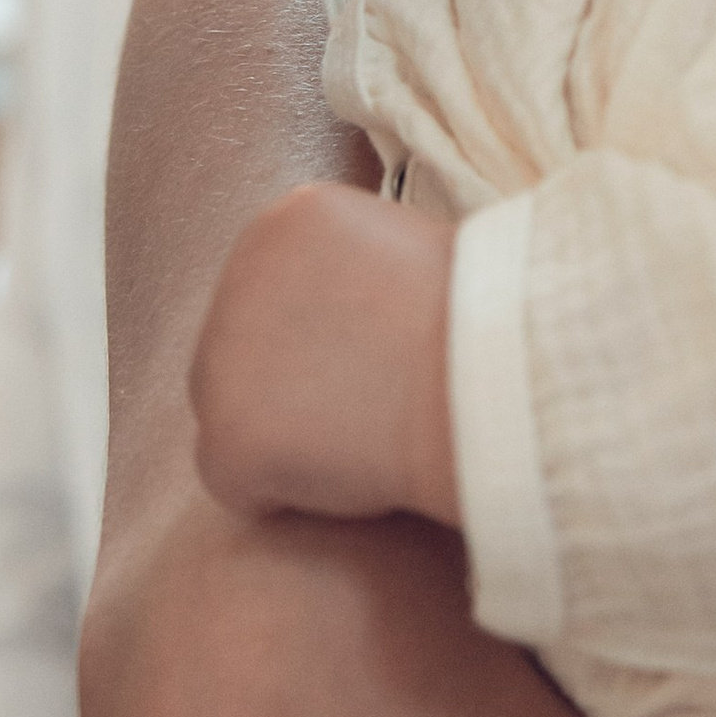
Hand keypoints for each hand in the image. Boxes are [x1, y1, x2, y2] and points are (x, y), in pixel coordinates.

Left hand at [191, 182, 459, 524]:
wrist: (494, 373)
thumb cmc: (489, 325)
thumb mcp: (412, 255)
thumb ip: (353, 279)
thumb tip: (338, 326)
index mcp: (290, 219)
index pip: (284, 297)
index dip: (338, 342)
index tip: (391, 356)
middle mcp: (236, 273)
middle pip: (250, 355)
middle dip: (305, 390)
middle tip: (381, 401)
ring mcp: (221, 354)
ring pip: (241, 419)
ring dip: (297, 441)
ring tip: (376, 433)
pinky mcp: (225, 435)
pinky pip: (241, 486)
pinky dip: (293, 497)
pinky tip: (357, 470)